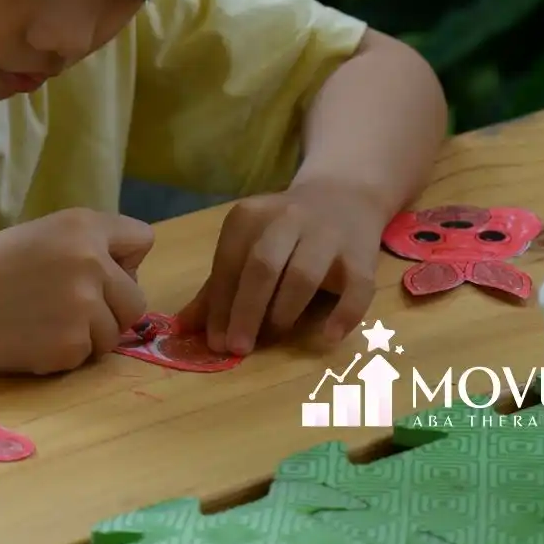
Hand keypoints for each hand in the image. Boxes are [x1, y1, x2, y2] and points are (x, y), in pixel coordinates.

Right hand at [0, 208, 152, 373]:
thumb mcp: (45, 235)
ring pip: (113, 333)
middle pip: (136, 299)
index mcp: (85, 226)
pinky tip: (33, 339)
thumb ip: (90, 246)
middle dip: (111, 309)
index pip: (142, 241)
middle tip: (69, 309)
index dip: (123, 263)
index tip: (97, 273)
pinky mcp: (71, 344)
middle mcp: (93, 261)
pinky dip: (65, 355)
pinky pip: (87, 356)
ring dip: (87, 336)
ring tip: (44, 323)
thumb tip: (128, 276)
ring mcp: (84, 305)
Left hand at [176, 180, 385, 355]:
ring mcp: (327, 235)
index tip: (214, 342)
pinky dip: (343, 314)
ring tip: (274, 336)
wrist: (343, 195)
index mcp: (249, 217)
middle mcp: (287, 219)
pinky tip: (327, 337)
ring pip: (303, 275)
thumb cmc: (284, 231)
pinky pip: (357, 288)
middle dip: (246, 310)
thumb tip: (182, 328)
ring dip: (284, 310)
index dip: (219, 306)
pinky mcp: (361, 254)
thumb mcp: (247, 245)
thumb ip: (217, 286)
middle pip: (262, 267)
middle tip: (238, 348)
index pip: (229, 264)